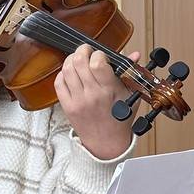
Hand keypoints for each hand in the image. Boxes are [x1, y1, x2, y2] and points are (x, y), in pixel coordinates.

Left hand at [54, 45, 132, 161]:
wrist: (107, 143)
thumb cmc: (120, 119)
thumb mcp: (131, 95)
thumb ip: (131, 72)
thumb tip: (134, 54)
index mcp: (109, 91)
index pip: (97, 63)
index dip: (98, 54)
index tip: (101, 56)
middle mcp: (92, 95)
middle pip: (78, 62)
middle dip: (82, 51)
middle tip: (87, 51)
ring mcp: (77, 101)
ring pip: (67, 70)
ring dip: (71, 59)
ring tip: (78, 59)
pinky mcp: (67, 107)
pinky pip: (58, 83)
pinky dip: (63, 74)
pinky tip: (70, 74)